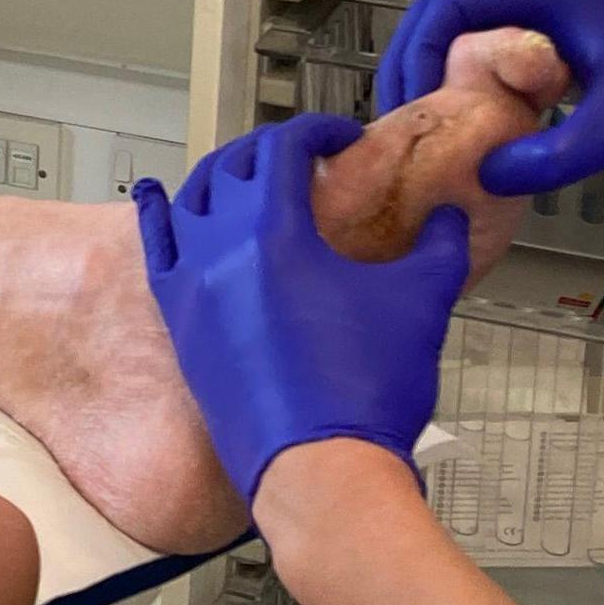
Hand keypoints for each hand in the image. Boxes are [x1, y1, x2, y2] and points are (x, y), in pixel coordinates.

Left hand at [132, 114, 469, 502]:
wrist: (319, 473)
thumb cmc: (362, 396)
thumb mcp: (420, 303)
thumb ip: (437, 249)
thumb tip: (446, 222)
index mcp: (275, 233)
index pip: (284, 148)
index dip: (315, 131)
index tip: (337, 136)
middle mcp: (221, 251)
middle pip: (233, 167)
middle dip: (269, 151)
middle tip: (302, 158)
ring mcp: (193, 289)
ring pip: (190, 202)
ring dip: (221, 179)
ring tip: (248, 179)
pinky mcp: (182, 326)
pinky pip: (157, 252)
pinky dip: (159, 219)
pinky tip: (157, 202)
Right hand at [377, 0, 603, 224]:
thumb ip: (546, 157)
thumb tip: (480, 175)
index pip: (454, 4)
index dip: (417, 54)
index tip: (409, 109)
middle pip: (454, 15)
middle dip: (419, 66)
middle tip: (402, 124)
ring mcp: (562, 11)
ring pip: (473, 35)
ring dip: (443, 77)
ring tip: (425, 129)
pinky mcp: (569, 39)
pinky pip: (501, 52)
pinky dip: (474, 84)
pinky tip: (468, 126)